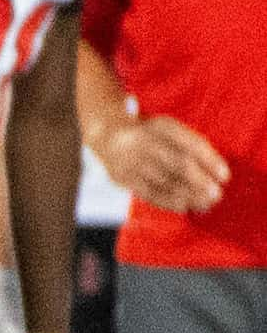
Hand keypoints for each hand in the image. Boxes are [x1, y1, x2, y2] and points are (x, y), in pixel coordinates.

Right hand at [94, 114, 228, 213]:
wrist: (107, 135)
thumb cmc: (151, 135)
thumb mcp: (169, 130)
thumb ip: (190, 145)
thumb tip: (215, 173)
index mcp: (161, 126)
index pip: (190, 144)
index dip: (209, 161)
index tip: (225, 176)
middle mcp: (144, 141)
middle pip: (177, 164)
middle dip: (200, 182)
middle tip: (216, 195)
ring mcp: (131, 160)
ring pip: (164, 181)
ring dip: (187, 195)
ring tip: (205, 204)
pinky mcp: (122, 177)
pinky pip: (147, 192)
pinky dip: (167, 201)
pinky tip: (183, 206)